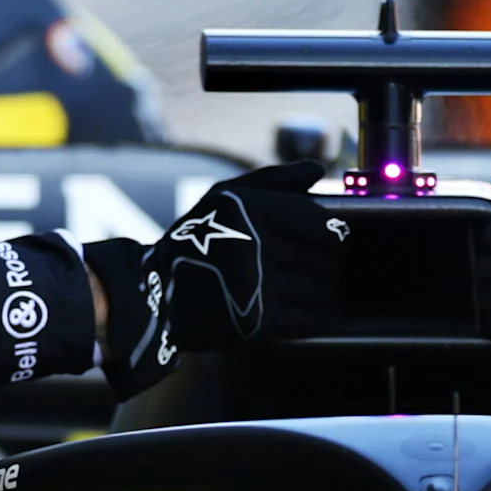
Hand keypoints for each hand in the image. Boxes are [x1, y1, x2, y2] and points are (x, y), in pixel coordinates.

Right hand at [91, 162, 341, 395]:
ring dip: (322, 293)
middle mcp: (252, 244)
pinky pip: (308, 320)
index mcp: (250, 209)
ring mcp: (254, 285)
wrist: (157, 293)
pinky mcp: (256, 321)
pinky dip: (314, 317)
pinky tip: (305, 312)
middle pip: (322, 260)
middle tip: (318, 270)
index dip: (333, 235)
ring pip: (319, 290)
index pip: (318, 222)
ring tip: (312, 291)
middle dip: (327, 266)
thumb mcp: (227, 196)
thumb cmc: (199, 238)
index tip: (330, 243)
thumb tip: (320, 169)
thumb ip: (276, 179)